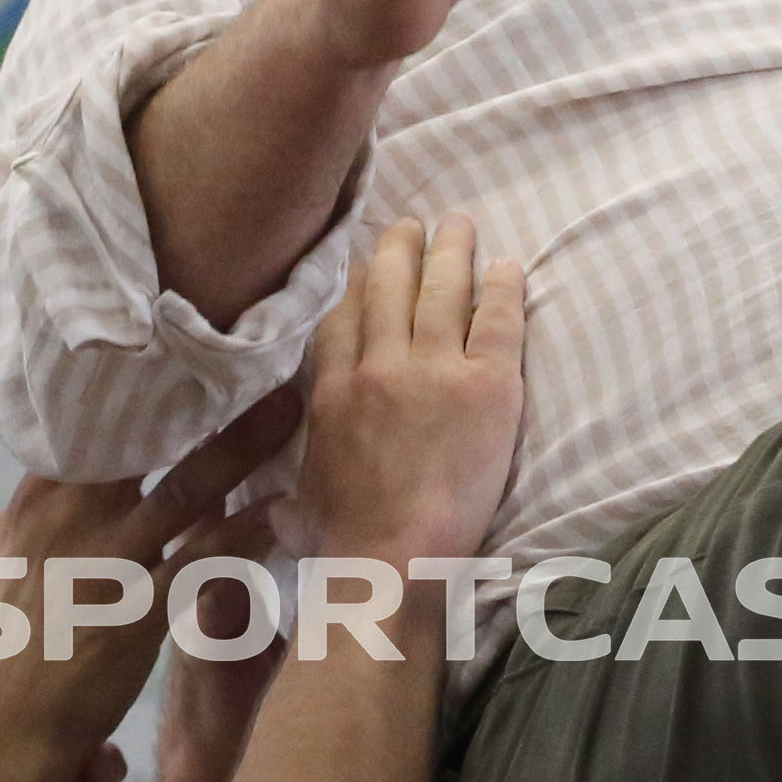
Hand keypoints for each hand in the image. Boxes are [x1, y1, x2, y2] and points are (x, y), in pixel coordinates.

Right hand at [0, 381, 306, 781]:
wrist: (6, 734)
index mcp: (35, 497)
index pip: (83, 414)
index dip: (131, 369)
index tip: (178, 321)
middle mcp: (72, 520)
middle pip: (144, 440)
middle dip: (198, 394)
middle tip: (255, 343)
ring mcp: (109, 565)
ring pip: (186, 491)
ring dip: (242, 450)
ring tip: (291, 406)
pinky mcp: (143, 613)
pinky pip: (204, 562)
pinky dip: (244, 535)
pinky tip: (285, 507)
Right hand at [301, 216, 528, 566]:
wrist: (393, 557)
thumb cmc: (343, 546)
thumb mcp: (296, 513)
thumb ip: (287, 501)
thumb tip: (273, 513)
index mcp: (331, 394)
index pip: (340, 320)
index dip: (353, 286)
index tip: (361, 265)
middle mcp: (379, 369)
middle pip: (388, 290)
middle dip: (399, 250)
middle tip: (409, 224)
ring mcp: (434, 372)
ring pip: (442, 292)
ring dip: (450, 251)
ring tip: (458, 224)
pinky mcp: (487, 388)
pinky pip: (497, 322)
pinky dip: (503, 289)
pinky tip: (508, 265)